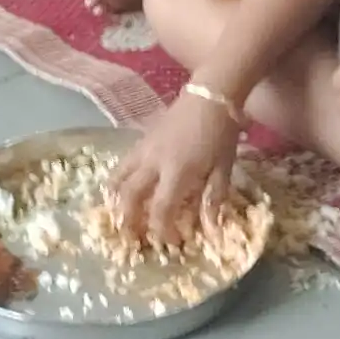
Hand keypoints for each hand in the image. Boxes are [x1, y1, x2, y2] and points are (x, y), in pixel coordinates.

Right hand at [111, 94, 241, 249]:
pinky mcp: (141, 140)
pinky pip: (122, 164)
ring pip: (118, 178)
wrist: (209, 96)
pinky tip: (121, 189)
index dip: (163, 230)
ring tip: (117, 215)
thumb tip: (211, 230)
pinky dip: (118, 181)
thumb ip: (214, 198)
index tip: (171, 242)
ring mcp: (144, 150)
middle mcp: (154, 163)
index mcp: (177, 172)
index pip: (161, 209)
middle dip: (128, 220)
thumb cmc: (220, 134)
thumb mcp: (224, 168)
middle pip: (130, 196)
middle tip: (131, 237)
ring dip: (116, 200)